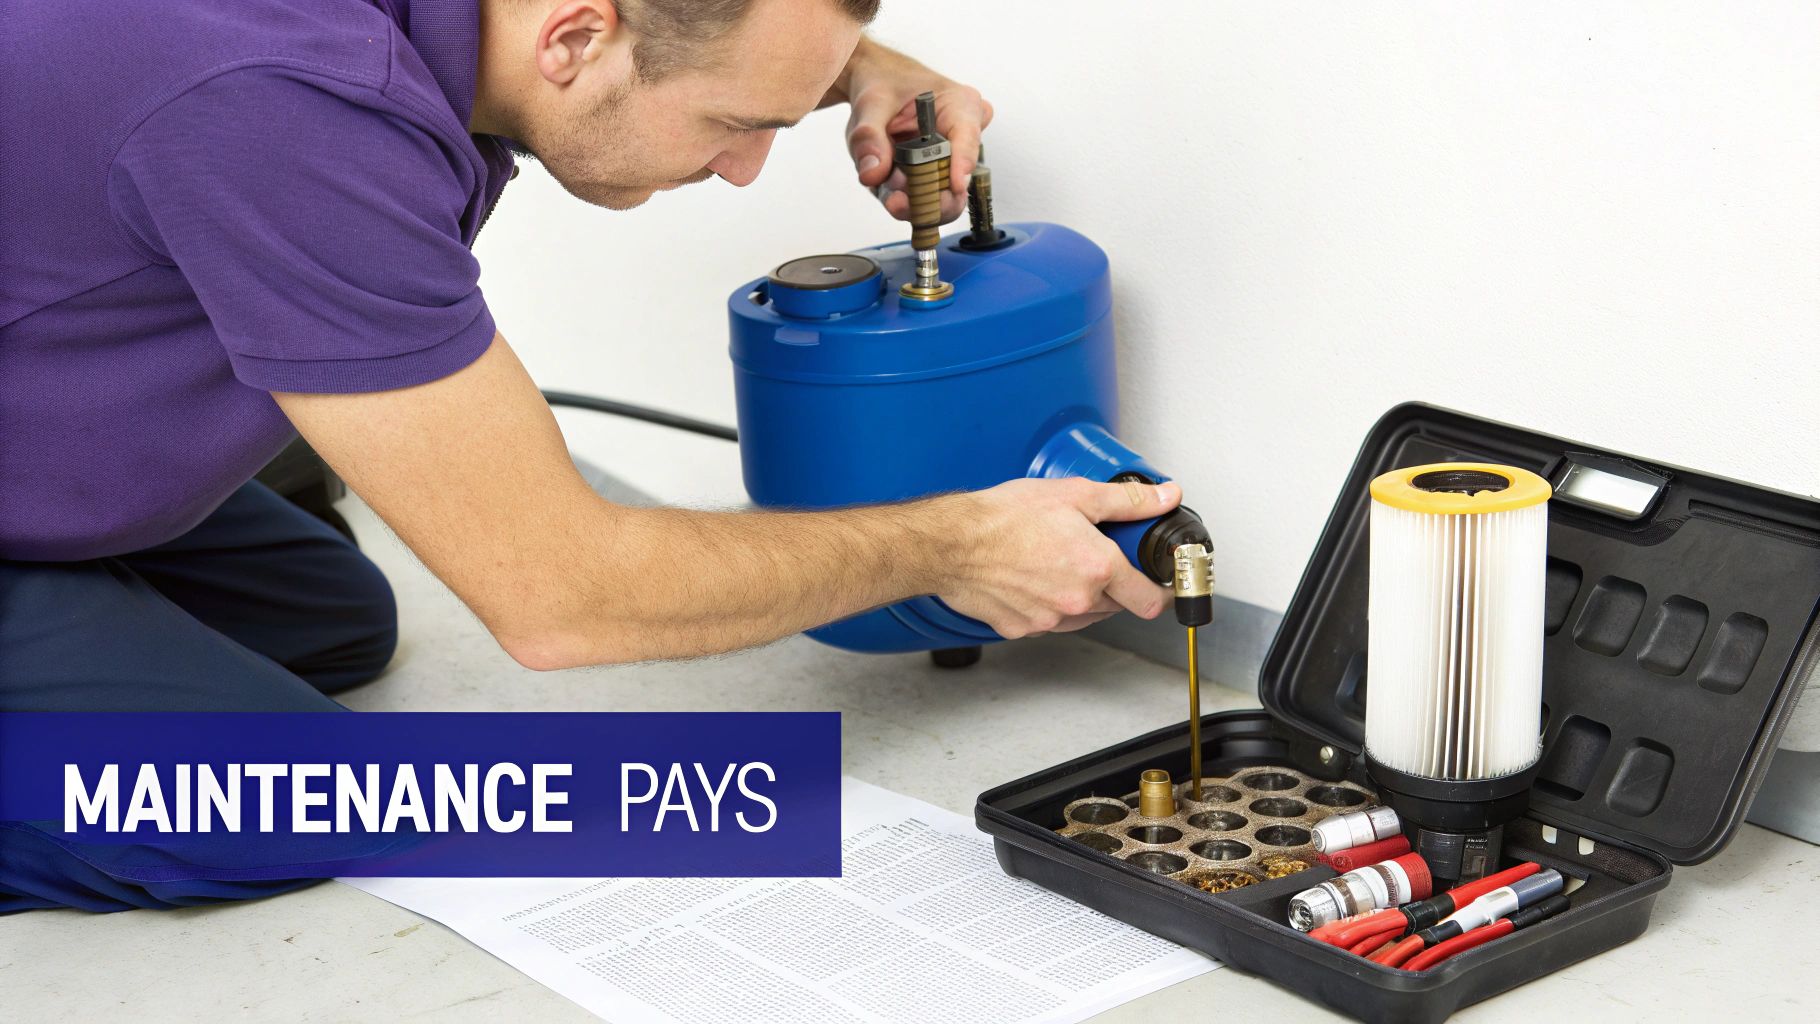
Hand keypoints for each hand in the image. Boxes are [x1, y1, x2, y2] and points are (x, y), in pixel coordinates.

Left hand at [836, 38, 991, 223]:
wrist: (877, 84)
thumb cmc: (884, 83)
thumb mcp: (871, 104)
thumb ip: (868, 137)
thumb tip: (872, 174)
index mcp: (960, 105)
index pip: (968, 138)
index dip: (962, 164)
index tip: (955, 185)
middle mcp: (962, 136)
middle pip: (958, 181)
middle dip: (927, 197)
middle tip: (897, 200)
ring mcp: (950, 161)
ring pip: (941, 198)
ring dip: (910, 202)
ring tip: (886, 188)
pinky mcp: (934, 180)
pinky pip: (925, 201)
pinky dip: (903, 201)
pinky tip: (887, 187)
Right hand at [936, 478, 1179, 638]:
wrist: (951, 543)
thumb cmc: (1003, 517)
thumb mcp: (1074, 494)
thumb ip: (1128, 500)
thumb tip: (1165, 496)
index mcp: (1097, 569)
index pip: (1150, 600)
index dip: (1161, 592)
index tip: (1160, 584)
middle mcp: (1077, 601)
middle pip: (1117, 605)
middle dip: (1114, 583)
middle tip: (1094, 554)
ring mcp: (1049, 620)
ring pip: (1083, 615)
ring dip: (1082, 594)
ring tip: (1057, 561)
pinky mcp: (1022, 629)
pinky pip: (1049, 620)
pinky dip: (1048, 603)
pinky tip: (1032, 577)